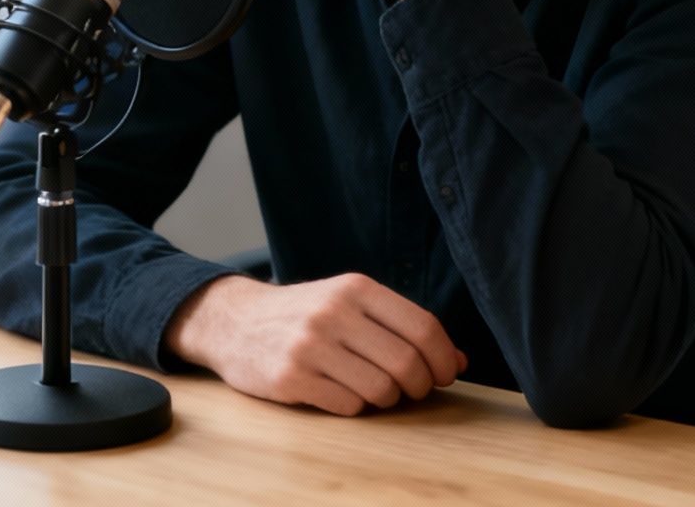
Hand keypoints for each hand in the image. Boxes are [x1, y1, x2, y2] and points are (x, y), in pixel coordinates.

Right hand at [164, 273, 468, 415]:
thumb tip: (460, 362)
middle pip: (406, 363)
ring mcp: (309, 345)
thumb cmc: (304, 316)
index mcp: (354, 288)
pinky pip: (348, 405)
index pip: (422, 327)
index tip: (445, 374)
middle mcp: (333, 312)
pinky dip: (354, 406)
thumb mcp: (350, 305)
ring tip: (374, 390)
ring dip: (387, 399)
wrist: (235, 321)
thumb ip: (402, 327)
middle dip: (419, 386)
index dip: (444, 358)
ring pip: (380, 389)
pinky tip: (341, 392)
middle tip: (412, 390)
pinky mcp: (290, 378)